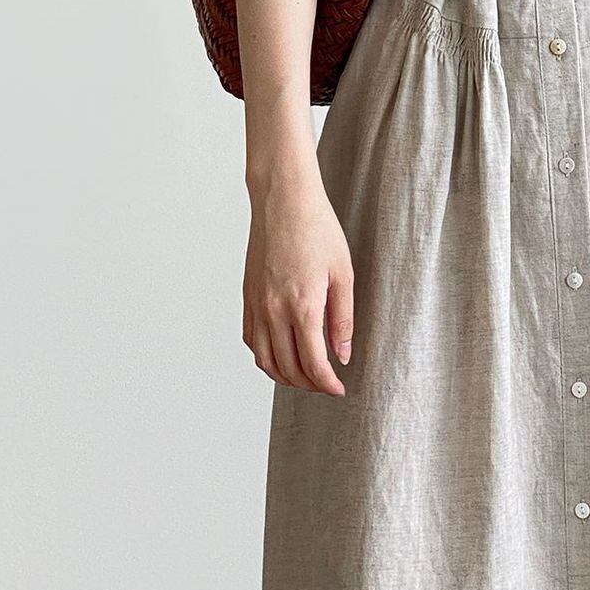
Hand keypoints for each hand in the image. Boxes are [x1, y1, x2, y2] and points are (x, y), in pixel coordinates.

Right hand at [243, 166, 354, 394]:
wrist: (283, 200)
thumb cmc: (318, 229)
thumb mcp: (343, 273)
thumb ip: (342, 318)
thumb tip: (342, 355)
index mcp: (302, 306)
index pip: (313, 363)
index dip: (327, 383)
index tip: (339, 389)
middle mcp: (274, 311)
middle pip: (288, 367)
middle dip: (309, 384)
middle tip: (326, 384)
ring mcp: (256, 305)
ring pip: (264, 360)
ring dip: (284, 376)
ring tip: (304, 377)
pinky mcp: (247, 296)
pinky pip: (251, 339)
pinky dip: (264, 356)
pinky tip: (280, 354)